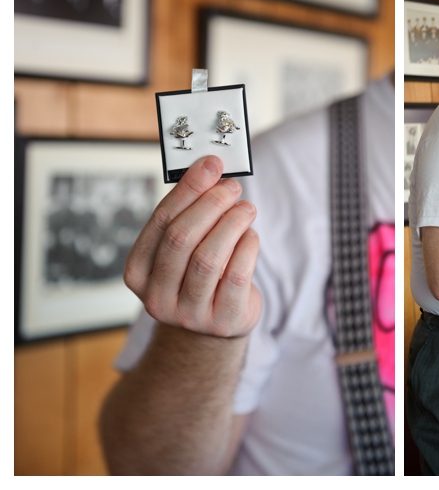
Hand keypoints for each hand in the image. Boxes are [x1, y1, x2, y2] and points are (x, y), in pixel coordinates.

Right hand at [124, 156, 261, 337]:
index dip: (187, 190)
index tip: (210, 165)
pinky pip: (236, 276)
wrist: (215, 324)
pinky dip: (246, 248)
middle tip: (232, 186)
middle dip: (210, 204)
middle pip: (182, 238)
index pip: (161, 222)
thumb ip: (189, 216)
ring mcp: (189, 314)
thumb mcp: (184, 250)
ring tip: (246, 208)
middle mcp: (156, 297)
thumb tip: (210, 172)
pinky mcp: (222, 321)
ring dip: (231, 223)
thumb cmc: (198, 276)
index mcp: (138, 273)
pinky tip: (251, 234)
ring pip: (209, 257)